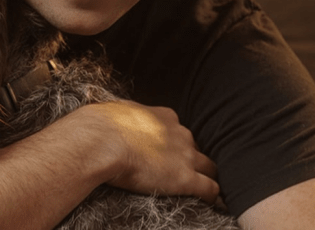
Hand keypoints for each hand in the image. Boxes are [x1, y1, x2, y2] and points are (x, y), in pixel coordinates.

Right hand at [73, 101, 219, 202]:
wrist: (102, 141)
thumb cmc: (102, 126)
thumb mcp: (119, 112)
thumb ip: (130, 116)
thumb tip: (121, 119)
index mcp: (164, 117)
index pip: (179, 131)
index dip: (177, 144)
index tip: (171, 153)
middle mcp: (180, 133)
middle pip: (197, 148)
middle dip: (194, 160)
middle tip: (187, 172)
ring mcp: (185, 156)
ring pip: (210, 167)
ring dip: (208, 177)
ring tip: (207, 189)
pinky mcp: (185, 178)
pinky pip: (209, 188)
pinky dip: (212, 195)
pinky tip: (212, 202)